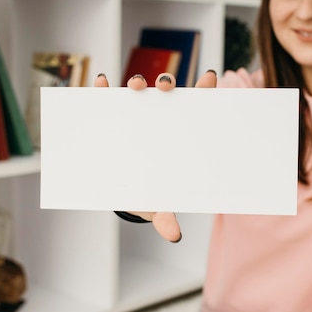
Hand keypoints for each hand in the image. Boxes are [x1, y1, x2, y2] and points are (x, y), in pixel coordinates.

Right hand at [94, 70, 217, 242]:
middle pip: (166, 91)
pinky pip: (106, 96)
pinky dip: (103, 88)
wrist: (123, 191)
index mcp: (176, 131)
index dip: (204, 89)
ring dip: (137, 82)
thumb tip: (173, 234)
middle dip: (166, 82)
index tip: (209, 77)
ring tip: (134, 85)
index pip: (196, 104)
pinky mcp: (110, 114)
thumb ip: (165, 215)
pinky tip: (101, 83)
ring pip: (138, 89)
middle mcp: (158, 115)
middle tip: (165, 85)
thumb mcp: (156, 204)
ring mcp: (134, 112)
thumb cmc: (148, 193)